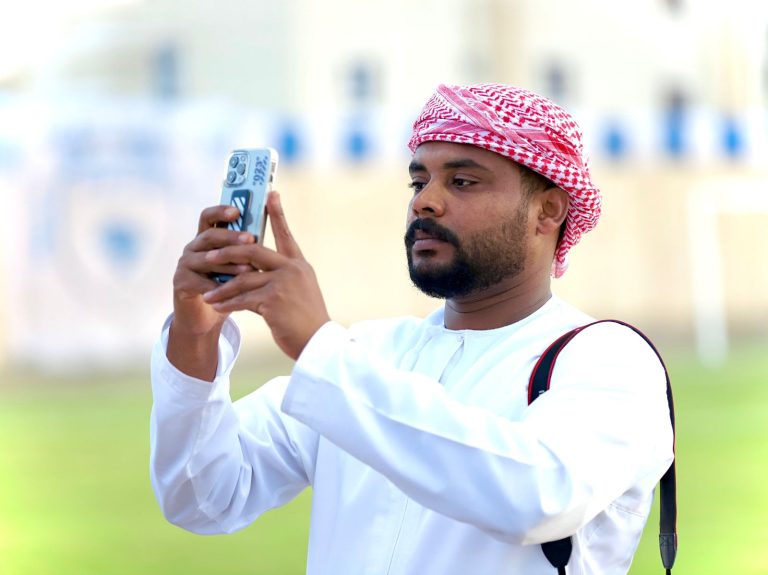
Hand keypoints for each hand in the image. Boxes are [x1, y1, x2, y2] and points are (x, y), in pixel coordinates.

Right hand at [171, 205, 255, 337]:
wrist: (205, 317)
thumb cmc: (225, 286)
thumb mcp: (236, 265)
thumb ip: (245, 250)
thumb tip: (270, 234)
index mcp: (206, 238)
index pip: (210, 217)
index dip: (221, 211)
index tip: (238, 211)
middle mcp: (193, 248)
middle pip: (210, 236)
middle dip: (231, 237)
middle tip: (251, 239)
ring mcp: (185, 264)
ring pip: (206, 259)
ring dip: (228, 264)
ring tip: (248, 268)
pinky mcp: (181, 283)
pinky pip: (200, 282)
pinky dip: (217, 287)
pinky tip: (232, 291)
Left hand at [202, 192, 330, 359]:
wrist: (318, 343)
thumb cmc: (306, 321)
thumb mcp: (298, 293)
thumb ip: (277, 280)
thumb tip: (249, 276)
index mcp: (299, 265)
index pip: (286, 234)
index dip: (278, 213)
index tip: (270, 194)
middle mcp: (292, 269)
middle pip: (253, 250)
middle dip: (228, 252)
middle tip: (209, 255)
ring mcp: (283, 283)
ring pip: (243, 278)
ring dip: (223, 287)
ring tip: (208, 293)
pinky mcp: (274, 300)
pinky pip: (243, 299)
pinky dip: (228, 304)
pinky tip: (217, 307)